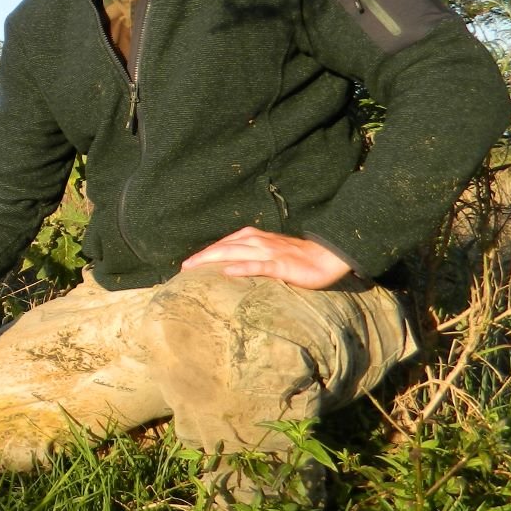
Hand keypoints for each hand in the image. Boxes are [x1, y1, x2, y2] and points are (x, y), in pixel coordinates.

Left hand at [181, 227, 351, 289]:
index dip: (205, 253)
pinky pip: (258, 266)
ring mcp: (269, 252)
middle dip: (202, 257)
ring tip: (194, 267)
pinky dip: (242, 268)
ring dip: (212, 259)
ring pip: (235, 253)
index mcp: (254, 238)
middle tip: (183, 268)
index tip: (188, 264)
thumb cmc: (297, 257)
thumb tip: (232, 267)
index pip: (224, 244)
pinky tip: (228, 272)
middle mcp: (258, 241)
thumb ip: (252, 256)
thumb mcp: (270, 252)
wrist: (327, 257)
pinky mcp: (281, 265)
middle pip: (223, 247)